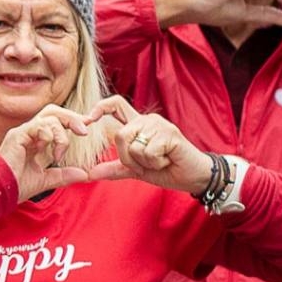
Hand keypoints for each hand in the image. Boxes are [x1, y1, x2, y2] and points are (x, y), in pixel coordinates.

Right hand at [0, 103, 96, 199]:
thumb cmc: (16, 185)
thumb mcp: (47, 180)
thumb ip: (64, 175)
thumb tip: (84, 174)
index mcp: (36, 140)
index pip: (56, 121)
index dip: (73, 122)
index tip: (87, 127)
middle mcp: (29, 132)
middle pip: (53, 111)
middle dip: (72, 118)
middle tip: (84, 131)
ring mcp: (22, 132)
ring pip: (49, 118)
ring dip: (61, 134)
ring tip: (60, 153)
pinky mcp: (17, 136)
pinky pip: (38, 126)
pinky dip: (48, 135)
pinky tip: (46, 148)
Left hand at [86, 100, 214, 192]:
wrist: (192, 177)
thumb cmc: (165, 169)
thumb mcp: (135, 170)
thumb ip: (113, 169)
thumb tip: (89, 173)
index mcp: (137, 125)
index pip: (115, 105)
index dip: (100, 108)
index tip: (88, 119)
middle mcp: (147, 120)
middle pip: (120, 135)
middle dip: (128, 158)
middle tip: (146, 163)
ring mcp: (159, 125)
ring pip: (133, 146)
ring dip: (144, 162)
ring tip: (159, 160)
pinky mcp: (170, 133)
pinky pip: (148, 152)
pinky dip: (156, 163)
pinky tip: (168, 160)